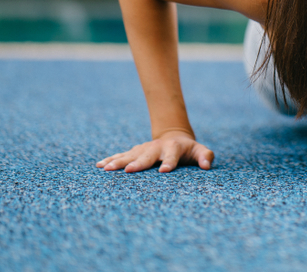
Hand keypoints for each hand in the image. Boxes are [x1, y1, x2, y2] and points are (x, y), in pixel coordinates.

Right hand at [96, 130, 214, 172]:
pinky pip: (122, 155)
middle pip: (147, 155)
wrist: (174, 136)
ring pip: (130, 154)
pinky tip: (100, 165)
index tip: (164, 171)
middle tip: (129, 170)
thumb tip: (207, 165)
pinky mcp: (135, 152)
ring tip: (106, 168)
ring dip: (119, 161)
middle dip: (138, 163)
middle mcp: (157, 147)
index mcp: (174, 148)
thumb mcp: (200, 151)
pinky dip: (111, 159)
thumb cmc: (189, 149)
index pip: (173, 156)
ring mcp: (144, 149)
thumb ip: (205, 156)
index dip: (169, 162)